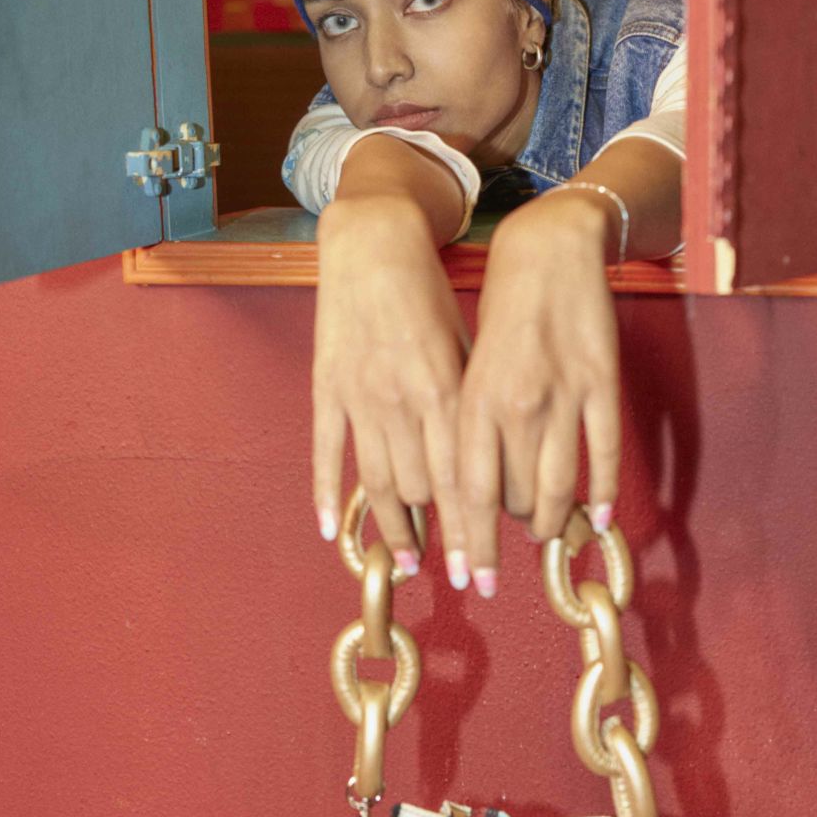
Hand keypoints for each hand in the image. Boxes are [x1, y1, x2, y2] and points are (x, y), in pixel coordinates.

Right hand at [313, 195, 471, 585]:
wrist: (373, 241)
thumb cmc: (430, 294)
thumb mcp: (466, 345)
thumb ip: (472, 405)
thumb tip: (490, 464)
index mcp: (444, 389)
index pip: (462, 480)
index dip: (470, 532)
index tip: (478, 571)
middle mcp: (401, 400)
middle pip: (423, 492)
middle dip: (443, 538)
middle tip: (456, 575)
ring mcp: (359, 398)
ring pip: (378, 482)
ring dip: (396, 527)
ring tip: (410, 559)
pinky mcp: (327, 389)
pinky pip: (327, 453)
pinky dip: (329, 495)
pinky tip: (335, 531)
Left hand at [457, 191, 620, 594]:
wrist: (548, 248)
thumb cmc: (497, 312)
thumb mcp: (464, 366)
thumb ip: (465, 425)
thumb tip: (466, 489)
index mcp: (471, 399)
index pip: (468, 491)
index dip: (469, 541)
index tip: (470, 580)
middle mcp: (514, 403)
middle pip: (512, 497)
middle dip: (509, 533)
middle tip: (510, 550)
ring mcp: (562, 395)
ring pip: (557, 484)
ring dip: (552, 520)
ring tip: (549, 535)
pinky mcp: (601, 383)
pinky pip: (602, 454)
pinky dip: (601, 492)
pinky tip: (599, 518)